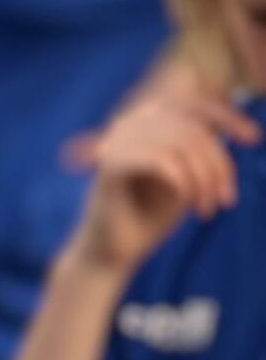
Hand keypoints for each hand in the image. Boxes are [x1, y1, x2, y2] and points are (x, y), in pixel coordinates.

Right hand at [73, 93, 261, 276]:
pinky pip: (161, 160)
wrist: (112, 254)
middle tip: (226, 200)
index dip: (228, 118)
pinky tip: (188, 202)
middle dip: (218, 164)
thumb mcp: (188, 175)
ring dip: (204, 178)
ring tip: (208, 209)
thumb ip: (203, 146)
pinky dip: (183, 182)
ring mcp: (117, 141)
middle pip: (194, 127)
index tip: (254, 139)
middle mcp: (130, 123)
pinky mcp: (109, 164)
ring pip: (181, 142)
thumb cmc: (149, 216)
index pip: (196, 105)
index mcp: (146, 120)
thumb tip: (238, 118)